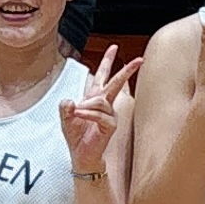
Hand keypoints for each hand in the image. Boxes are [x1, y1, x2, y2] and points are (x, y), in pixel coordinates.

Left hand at [62, 42, 138, 173]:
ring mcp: (110, 114)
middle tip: (139, 59)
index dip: (107, 61)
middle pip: (116, 82)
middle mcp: (104, 104)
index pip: (101, 76)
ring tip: (77, 113)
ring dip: (86, 106)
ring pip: (100, 100)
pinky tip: (80, 115)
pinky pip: (99, 114)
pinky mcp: (110, 125)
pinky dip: (87, 114)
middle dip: (127, 70)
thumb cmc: (77, 137)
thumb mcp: (65, 119)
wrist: (81, 155)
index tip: (114, 48)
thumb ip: (64, 108)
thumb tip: (70, 99)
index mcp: (94, 98)